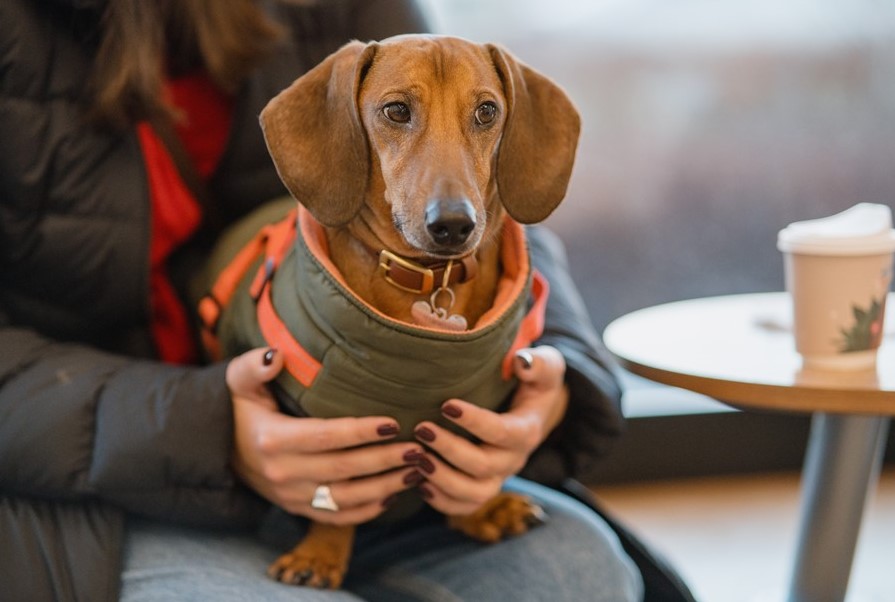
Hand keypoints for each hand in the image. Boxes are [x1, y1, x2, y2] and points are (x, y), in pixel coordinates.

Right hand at [226, 348, 423, 524]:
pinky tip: (394, 495)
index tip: (394, 422)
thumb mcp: (237, 380)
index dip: (362, 431)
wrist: (215, 447)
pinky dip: (367, 511)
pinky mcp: (297, 509)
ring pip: (346, 499)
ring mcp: (291, 496)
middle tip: (419, 448)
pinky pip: (337, 517)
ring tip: (418, 471)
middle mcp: (283, 473)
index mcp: (273, 440)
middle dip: (385, 460)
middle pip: (344, 469)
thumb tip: (275, 356)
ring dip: (386, 487)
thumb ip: (253, 366)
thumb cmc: (237, 407)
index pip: (327, 437)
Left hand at [411, 345, 567, 515]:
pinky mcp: (482, 487)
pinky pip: (463, 507)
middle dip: (449, 450)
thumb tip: (522, 362)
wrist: (532, 410)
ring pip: (473, 494)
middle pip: (483, 467)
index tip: (446, 405)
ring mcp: (497, 478)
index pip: (500, 432)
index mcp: (526, 431)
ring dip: (441, 479)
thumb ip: (537, 364)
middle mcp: (512, 460)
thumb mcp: (545, 367)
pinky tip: (419, 482)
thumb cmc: (533, 382)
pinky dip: (440, 501)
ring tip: (416, 458)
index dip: (474, 421)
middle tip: (421, 429)